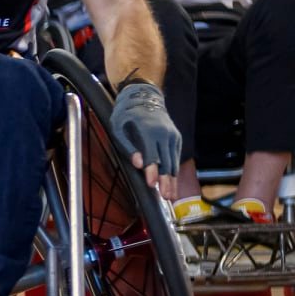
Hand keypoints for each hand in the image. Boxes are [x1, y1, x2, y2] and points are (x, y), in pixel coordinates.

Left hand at [111, 81, 179, 197]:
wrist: (145, 98)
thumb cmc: (126, 115)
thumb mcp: (118, 127)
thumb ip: (127, 146)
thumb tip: (138, 164)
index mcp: (148, 131)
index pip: (152, 155)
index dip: (152, 171)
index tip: (152, 184)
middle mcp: (164, 134)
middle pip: (166, 162)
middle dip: (166, 181)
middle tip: (166, 197)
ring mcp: (172, 136)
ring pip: (174, 161)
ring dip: (172, 179)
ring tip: (170, 196)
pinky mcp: (176, 138)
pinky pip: (175, 157)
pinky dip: (173, 171)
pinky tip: (171, 183)